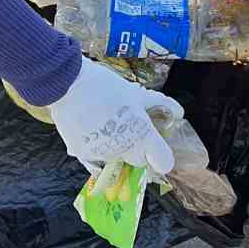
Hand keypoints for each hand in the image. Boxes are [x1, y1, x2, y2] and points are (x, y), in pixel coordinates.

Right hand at [49, 58, 181, 174]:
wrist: (68, 85)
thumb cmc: (106, 87)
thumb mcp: (137, 94)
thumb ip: (161, 105)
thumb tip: (179, 113)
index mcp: (142, 135)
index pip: (163, 162)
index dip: (161, 155)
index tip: (156, 148)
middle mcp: (125, 150)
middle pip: (138, 161)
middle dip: (137, 150)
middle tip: (128, 129)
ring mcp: (104, 155)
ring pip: (116, 160)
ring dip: (116, 149)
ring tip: (106, 126)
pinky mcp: (83, 155)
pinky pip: (96, 160)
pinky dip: (97, 150)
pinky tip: (92, 132)